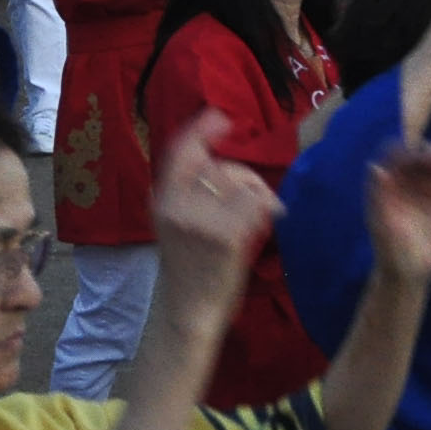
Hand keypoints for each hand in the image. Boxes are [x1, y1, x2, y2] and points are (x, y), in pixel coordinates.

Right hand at [148, 109, 280, 305]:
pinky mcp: (225, 235)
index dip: (199, 130)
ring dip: (258, 194)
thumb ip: (193, 192)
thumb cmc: (192, 268)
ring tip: (260, 217)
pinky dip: (267, 210)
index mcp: (163, 200)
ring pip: (241, 183)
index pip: (179, 152)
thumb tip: (226, 164)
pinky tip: (265, 228)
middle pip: (220, 167)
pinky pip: (257, 203)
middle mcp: (176, 206)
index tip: (219, 117)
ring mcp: (200, 220)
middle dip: (244, 176)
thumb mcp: (179, 223)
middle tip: (258, 199)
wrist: (190, 312)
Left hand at [362, 143, 430, 283]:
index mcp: (389, 181)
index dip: (411, 150)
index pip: (398, 153)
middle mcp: (408, 179)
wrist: (408, 272)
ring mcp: (427, 187)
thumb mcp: (381, 225)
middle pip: (425, 155)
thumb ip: (377, 196)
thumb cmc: (389, 250)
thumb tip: (374, 166)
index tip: (426, 158)